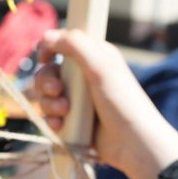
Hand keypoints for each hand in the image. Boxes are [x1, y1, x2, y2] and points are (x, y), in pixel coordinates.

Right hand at [35, 29, 177, 178]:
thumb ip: (74, 45)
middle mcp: (85, 76)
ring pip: (45, 95)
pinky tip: (61, 126)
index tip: (45, 58)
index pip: (62, 45)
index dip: (49, 49)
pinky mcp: (72, 121)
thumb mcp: (101, 66)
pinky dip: (51, 120)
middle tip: (57, 90)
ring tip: (65, 112)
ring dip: (49, 103)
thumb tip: (47, 36)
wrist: (132, 143)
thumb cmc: (122, 102)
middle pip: (48, 71)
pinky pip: (49, 116)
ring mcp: (77, 100)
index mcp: (94, 57)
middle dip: (46, 81)